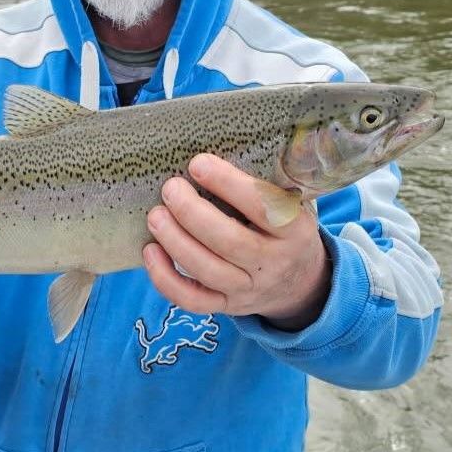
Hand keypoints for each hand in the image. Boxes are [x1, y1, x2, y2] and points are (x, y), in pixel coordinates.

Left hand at [143, 153, 330, 331]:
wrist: (300, 283)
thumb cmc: (284, 228)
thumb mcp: (290, 204)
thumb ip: (262, 184)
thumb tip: (213, 145)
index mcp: (293, 230)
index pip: (261, 207)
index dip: (227, 184)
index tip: (198, 163)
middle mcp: (272, 263)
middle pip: (229, 242)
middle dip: (192, 213)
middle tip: (170, 188)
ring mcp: (248, 289)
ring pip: (207, 271)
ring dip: (175, 241)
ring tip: (155, 215)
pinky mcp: (226, 306)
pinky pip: (192, 300)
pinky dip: (166, 278)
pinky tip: (150, 252)